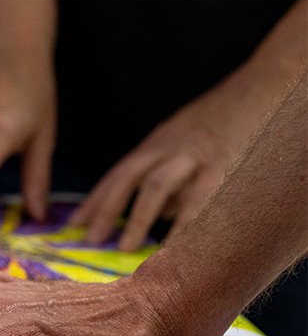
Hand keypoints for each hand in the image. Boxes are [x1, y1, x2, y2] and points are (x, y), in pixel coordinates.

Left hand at [70, 67, 283, 250]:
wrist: (260, 87)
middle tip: (91, 239)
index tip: (74, 226)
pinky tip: (173, 245)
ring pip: (158, 185)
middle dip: (107, 208)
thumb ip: (163, 182)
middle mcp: (169, 148)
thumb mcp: (179, 146)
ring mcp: (195, 155)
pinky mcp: (223, 165)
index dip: (94, 200)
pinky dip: (184, 223)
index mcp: (155, 144)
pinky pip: (200, 198)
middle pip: (129, 176)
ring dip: (138, 217)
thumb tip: (143, 220)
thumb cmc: (216, 125)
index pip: (118, 174)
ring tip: (126, 248)